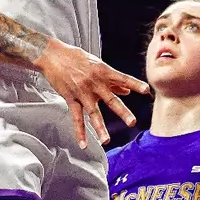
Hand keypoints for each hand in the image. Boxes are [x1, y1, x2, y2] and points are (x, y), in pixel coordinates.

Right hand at [32, 38, 148, 148]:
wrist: (52, 55)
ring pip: (93, 112)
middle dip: (122, 111)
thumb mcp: (96, 65)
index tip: (146, 90)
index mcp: (103, 71)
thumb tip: (127, 91)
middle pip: (110, 99)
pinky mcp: (70, 98)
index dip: (135, 84)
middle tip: (132, 122)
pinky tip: (83, 144)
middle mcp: (94, 82)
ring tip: (107, 140)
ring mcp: (82, 92)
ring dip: (100, 127)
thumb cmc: (75, 57)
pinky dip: (80, 132)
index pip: (122, 78)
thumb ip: (112, 80)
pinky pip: (76, 118)